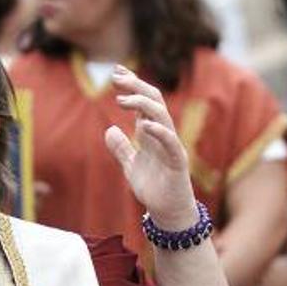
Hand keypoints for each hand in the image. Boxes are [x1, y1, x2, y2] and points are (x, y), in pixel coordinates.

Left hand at [103, 66, 197, 229]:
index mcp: (151, 134)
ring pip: (162, 116)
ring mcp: (171, 147)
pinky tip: (143, 124)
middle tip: (117, 77)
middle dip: (136, 86)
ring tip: (121, 99)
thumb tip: (109, 130)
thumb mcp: (130, 166)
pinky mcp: (177, 162)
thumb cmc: (153, 189)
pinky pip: (171, 143)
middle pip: (154, 101)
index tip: (116, 72)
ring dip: (142, 104)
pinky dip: (159, 132)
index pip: (144, 102)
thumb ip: (121, 148)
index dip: (132, 85)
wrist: (168, 213)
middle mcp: (163, 135)